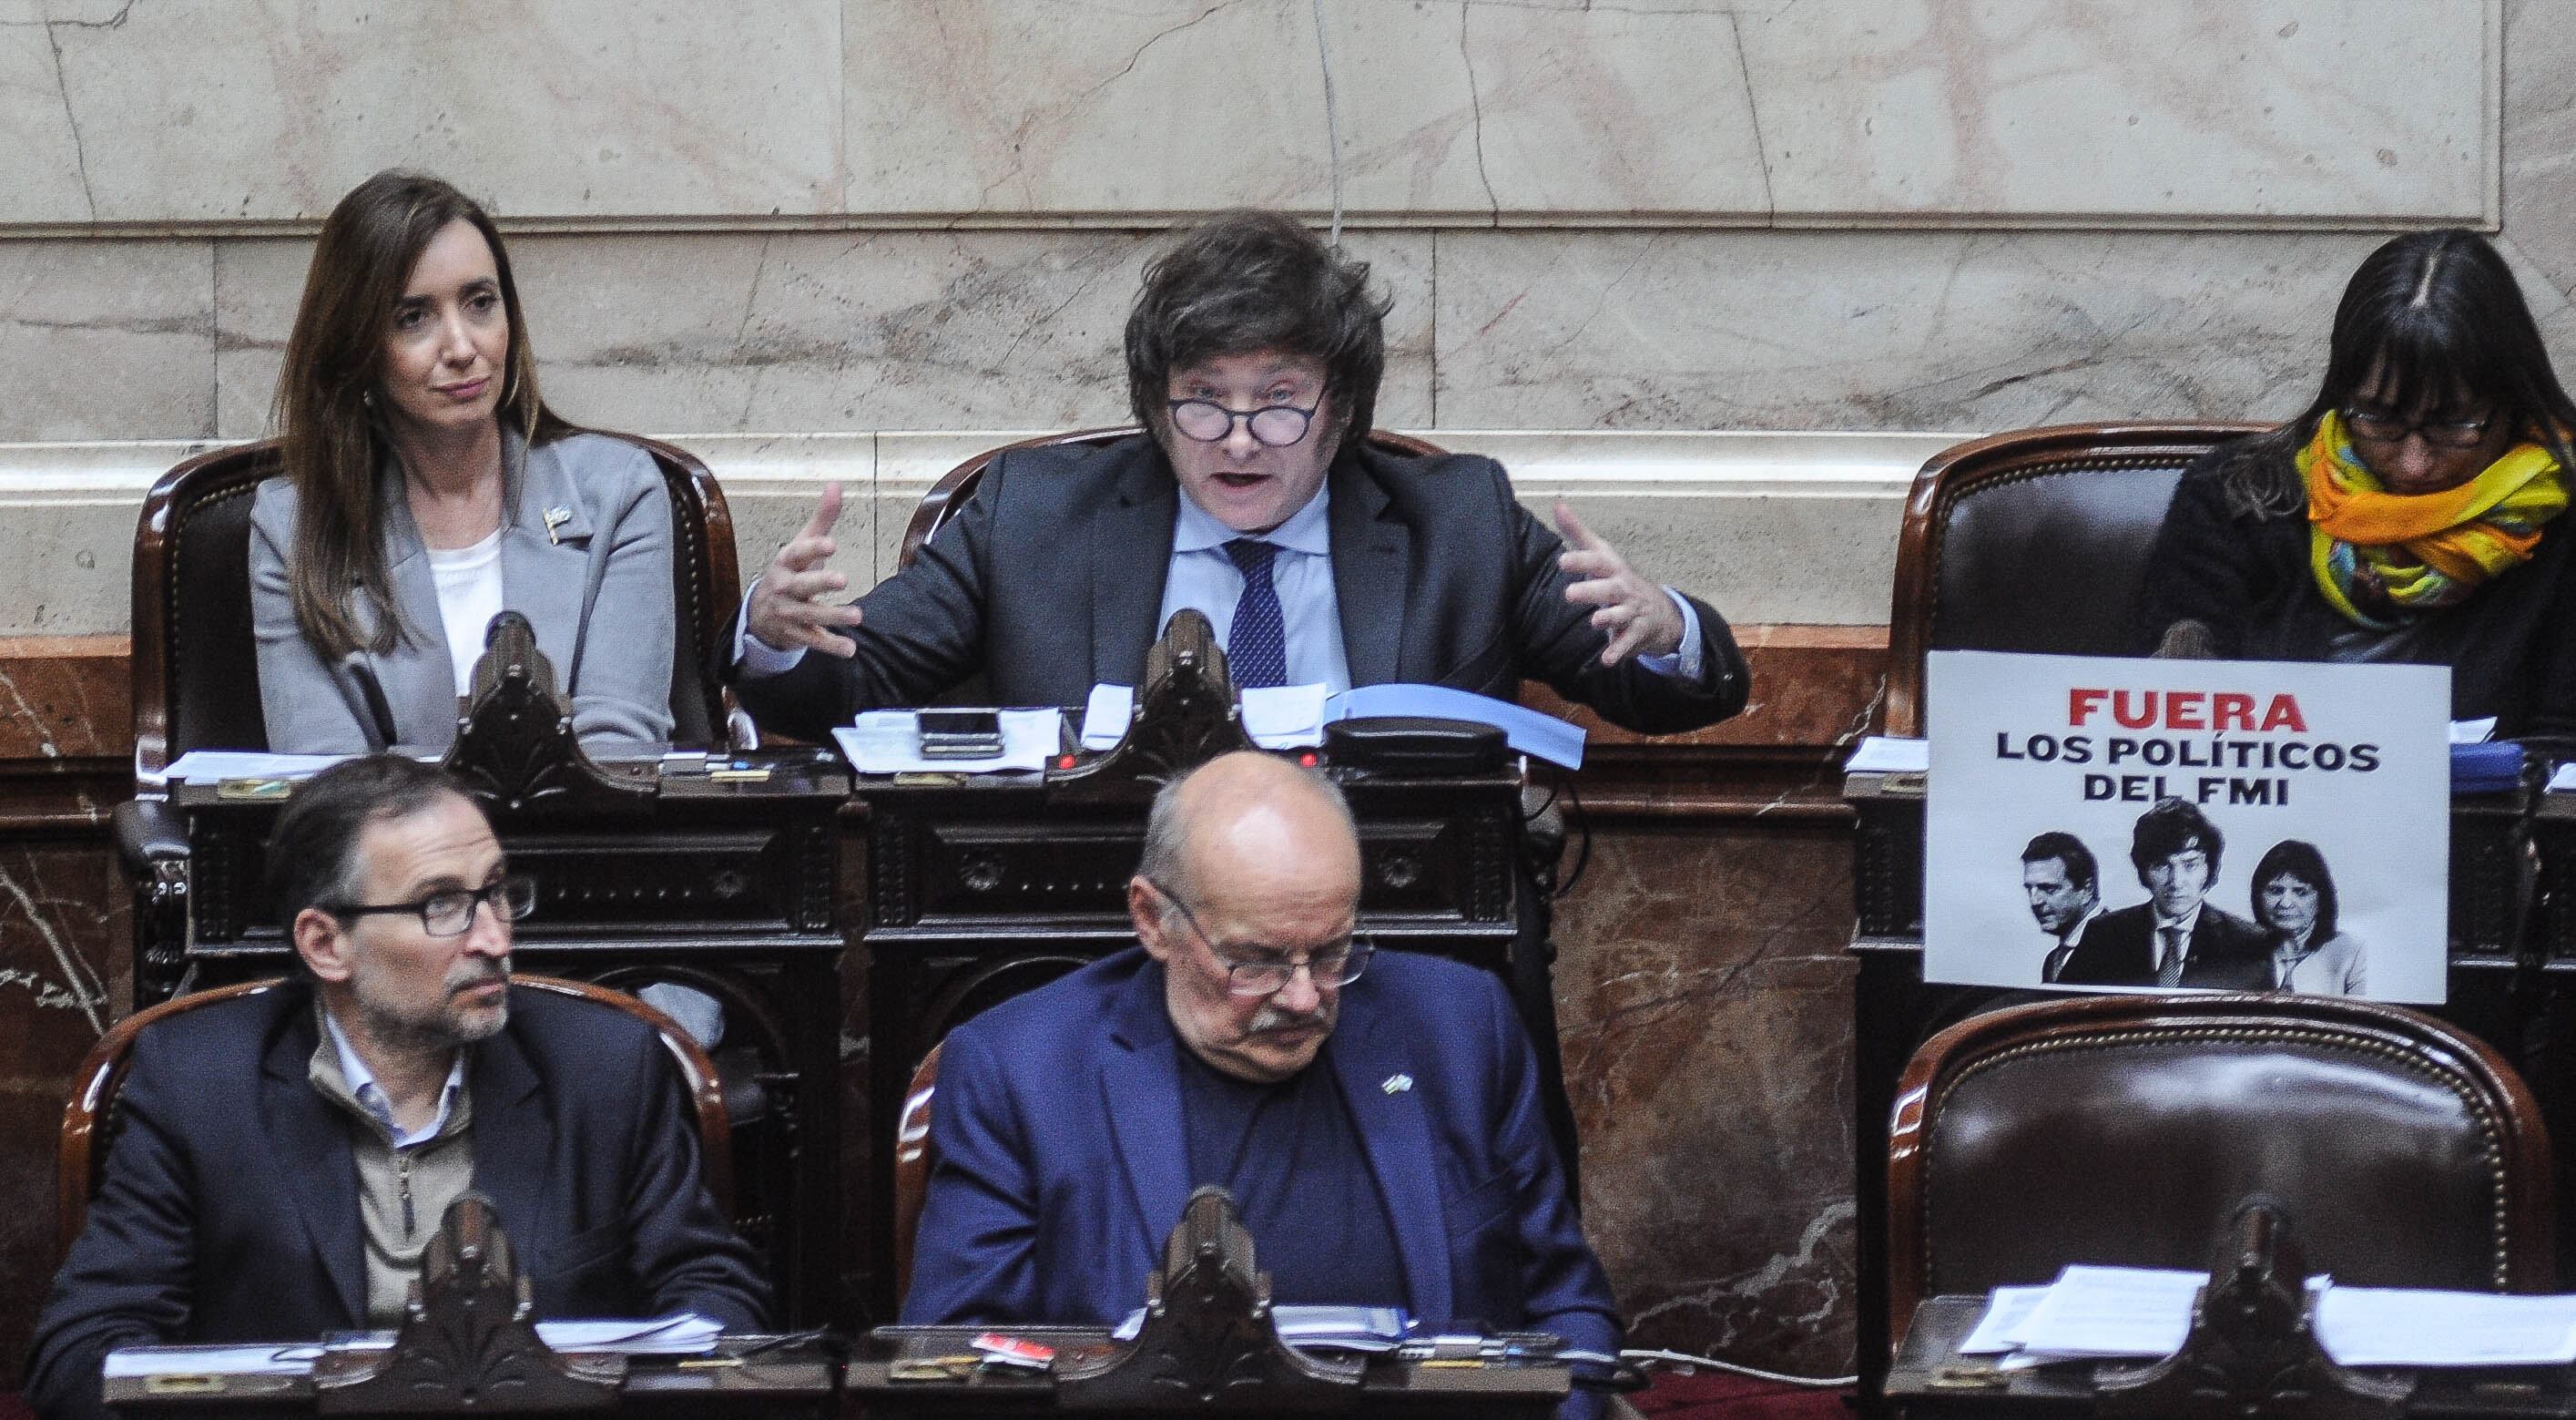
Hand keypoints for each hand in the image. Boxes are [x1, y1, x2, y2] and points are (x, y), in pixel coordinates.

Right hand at [748, 485, 863, 657]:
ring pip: (809, 616)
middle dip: (820, 583)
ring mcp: (788, 613)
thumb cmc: (790, 573)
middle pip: (801, 586)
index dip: (813, 548)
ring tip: (857, 616)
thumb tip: (836, 484)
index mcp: (786, 563)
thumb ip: (822, 519)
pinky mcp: (795, 635)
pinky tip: (850, 649)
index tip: (832, 543)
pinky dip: (831, 646)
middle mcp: (784, 588)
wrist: (760, 615)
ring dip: (833, 617)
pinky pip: (813, 641)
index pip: (796, 553)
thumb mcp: (802, 546)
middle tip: (843, 580)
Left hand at [1554, 499, 1681, 666]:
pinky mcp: (1637, 633)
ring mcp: (1632, 611)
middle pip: (1609, 588)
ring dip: (1608, 618)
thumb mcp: (1601, 555)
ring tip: (1594, 621)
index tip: (1562, 561)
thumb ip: (1577, 533)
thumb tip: (1558, 504)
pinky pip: (1628, 643)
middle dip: (1591, 591)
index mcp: (1612, 569)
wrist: (1660, 611)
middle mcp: (1623, 588)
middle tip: (1569, 594)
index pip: (1597, 562)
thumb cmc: (1619, 579)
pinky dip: (1618, 651)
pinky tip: (1606, 660)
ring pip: (1620, 615)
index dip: (1581, 561)